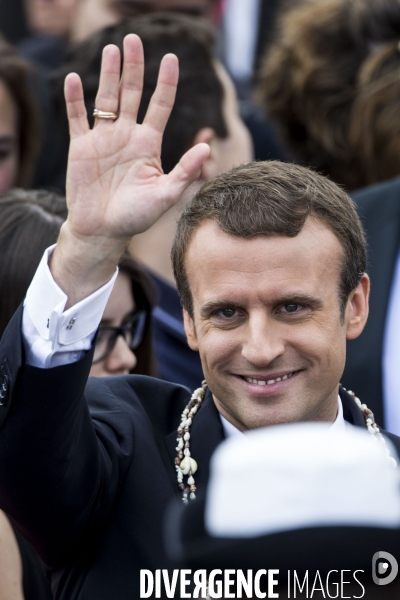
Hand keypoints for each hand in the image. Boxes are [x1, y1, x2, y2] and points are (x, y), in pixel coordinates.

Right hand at [65, 34, 208, 240]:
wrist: (103, 232)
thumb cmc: (136, 217)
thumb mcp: (166, 195)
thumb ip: (185, 171)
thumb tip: (207, 146)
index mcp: (148, 144)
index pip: (160, 105)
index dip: (166, 82)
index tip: (172, 58)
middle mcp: (127, 136)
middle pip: (132, 94)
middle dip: (134, 67)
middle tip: (135, 39)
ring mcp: (103, 139)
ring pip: (106, 99)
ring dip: (109, 74)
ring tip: (112, 48)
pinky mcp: (81, 147)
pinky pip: (77, 117)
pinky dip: (75, 99)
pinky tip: (75, 79)